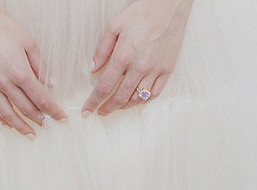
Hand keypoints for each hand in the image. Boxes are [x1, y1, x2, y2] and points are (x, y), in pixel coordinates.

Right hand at [0, 0, 66, 136]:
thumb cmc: (2, 28)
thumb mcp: (28, 43)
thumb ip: (40, 66)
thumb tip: (51, 83)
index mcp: (20, 73)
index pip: (41, 99)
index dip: (53, 111)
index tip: (61, 118)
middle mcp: (5, 83)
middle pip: (26, 109)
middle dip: (40, 120)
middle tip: (48, 126)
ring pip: (7, 114)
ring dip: (20, 127)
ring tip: (30, 134)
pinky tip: (7, 124)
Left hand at [81, 0, 193, 116]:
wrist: (169, 5)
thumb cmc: (141, 13)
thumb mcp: (115, 26)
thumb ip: (102, 50)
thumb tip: (93, 69)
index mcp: (123, 56)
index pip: (104, 87)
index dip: (93, 102)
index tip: (87, 111)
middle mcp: (138, 67)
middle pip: (120, 98)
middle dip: (108, 108)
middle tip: (101, 112)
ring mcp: (154, 70)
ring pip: (137, 99)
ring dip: (124, 106)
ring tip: (117, 105)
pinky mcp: (167, 70)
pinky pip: (154, 94)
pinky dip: (143, 100)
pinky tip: (136, 98)